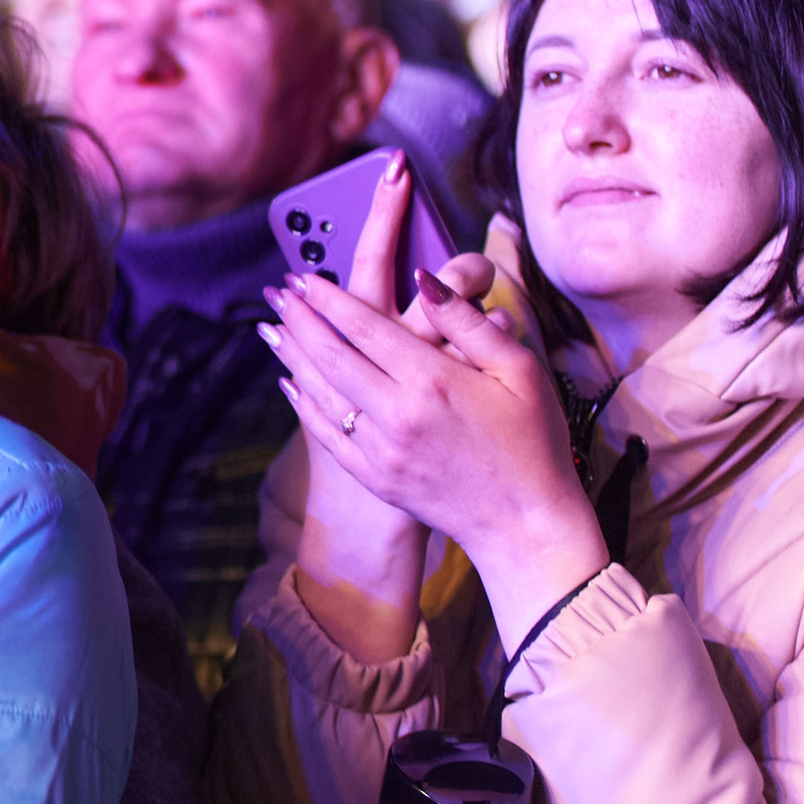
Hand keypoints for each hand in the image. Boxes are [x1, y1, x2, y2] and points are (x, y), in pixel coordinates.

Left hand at [267, 264, 607, 649]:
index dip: (328, 298)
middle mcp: (396, 413)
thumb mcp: (519, 371)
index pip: (363, 327)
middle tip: (278, 292)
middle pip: (330, 354)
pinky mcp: (374, 476)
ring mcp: (380, 449)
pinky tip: (290, 382)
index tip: (303, 277)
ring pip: (320, 390)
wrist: (526, 526)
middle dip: (300, 319)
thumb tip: (425, 277)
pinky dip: (303, 402)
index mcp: (432, 381)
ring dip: (292, 354)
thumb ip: (468, 322)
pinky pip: (324, 432)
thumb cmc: (532, 441)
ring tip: (271, 327)